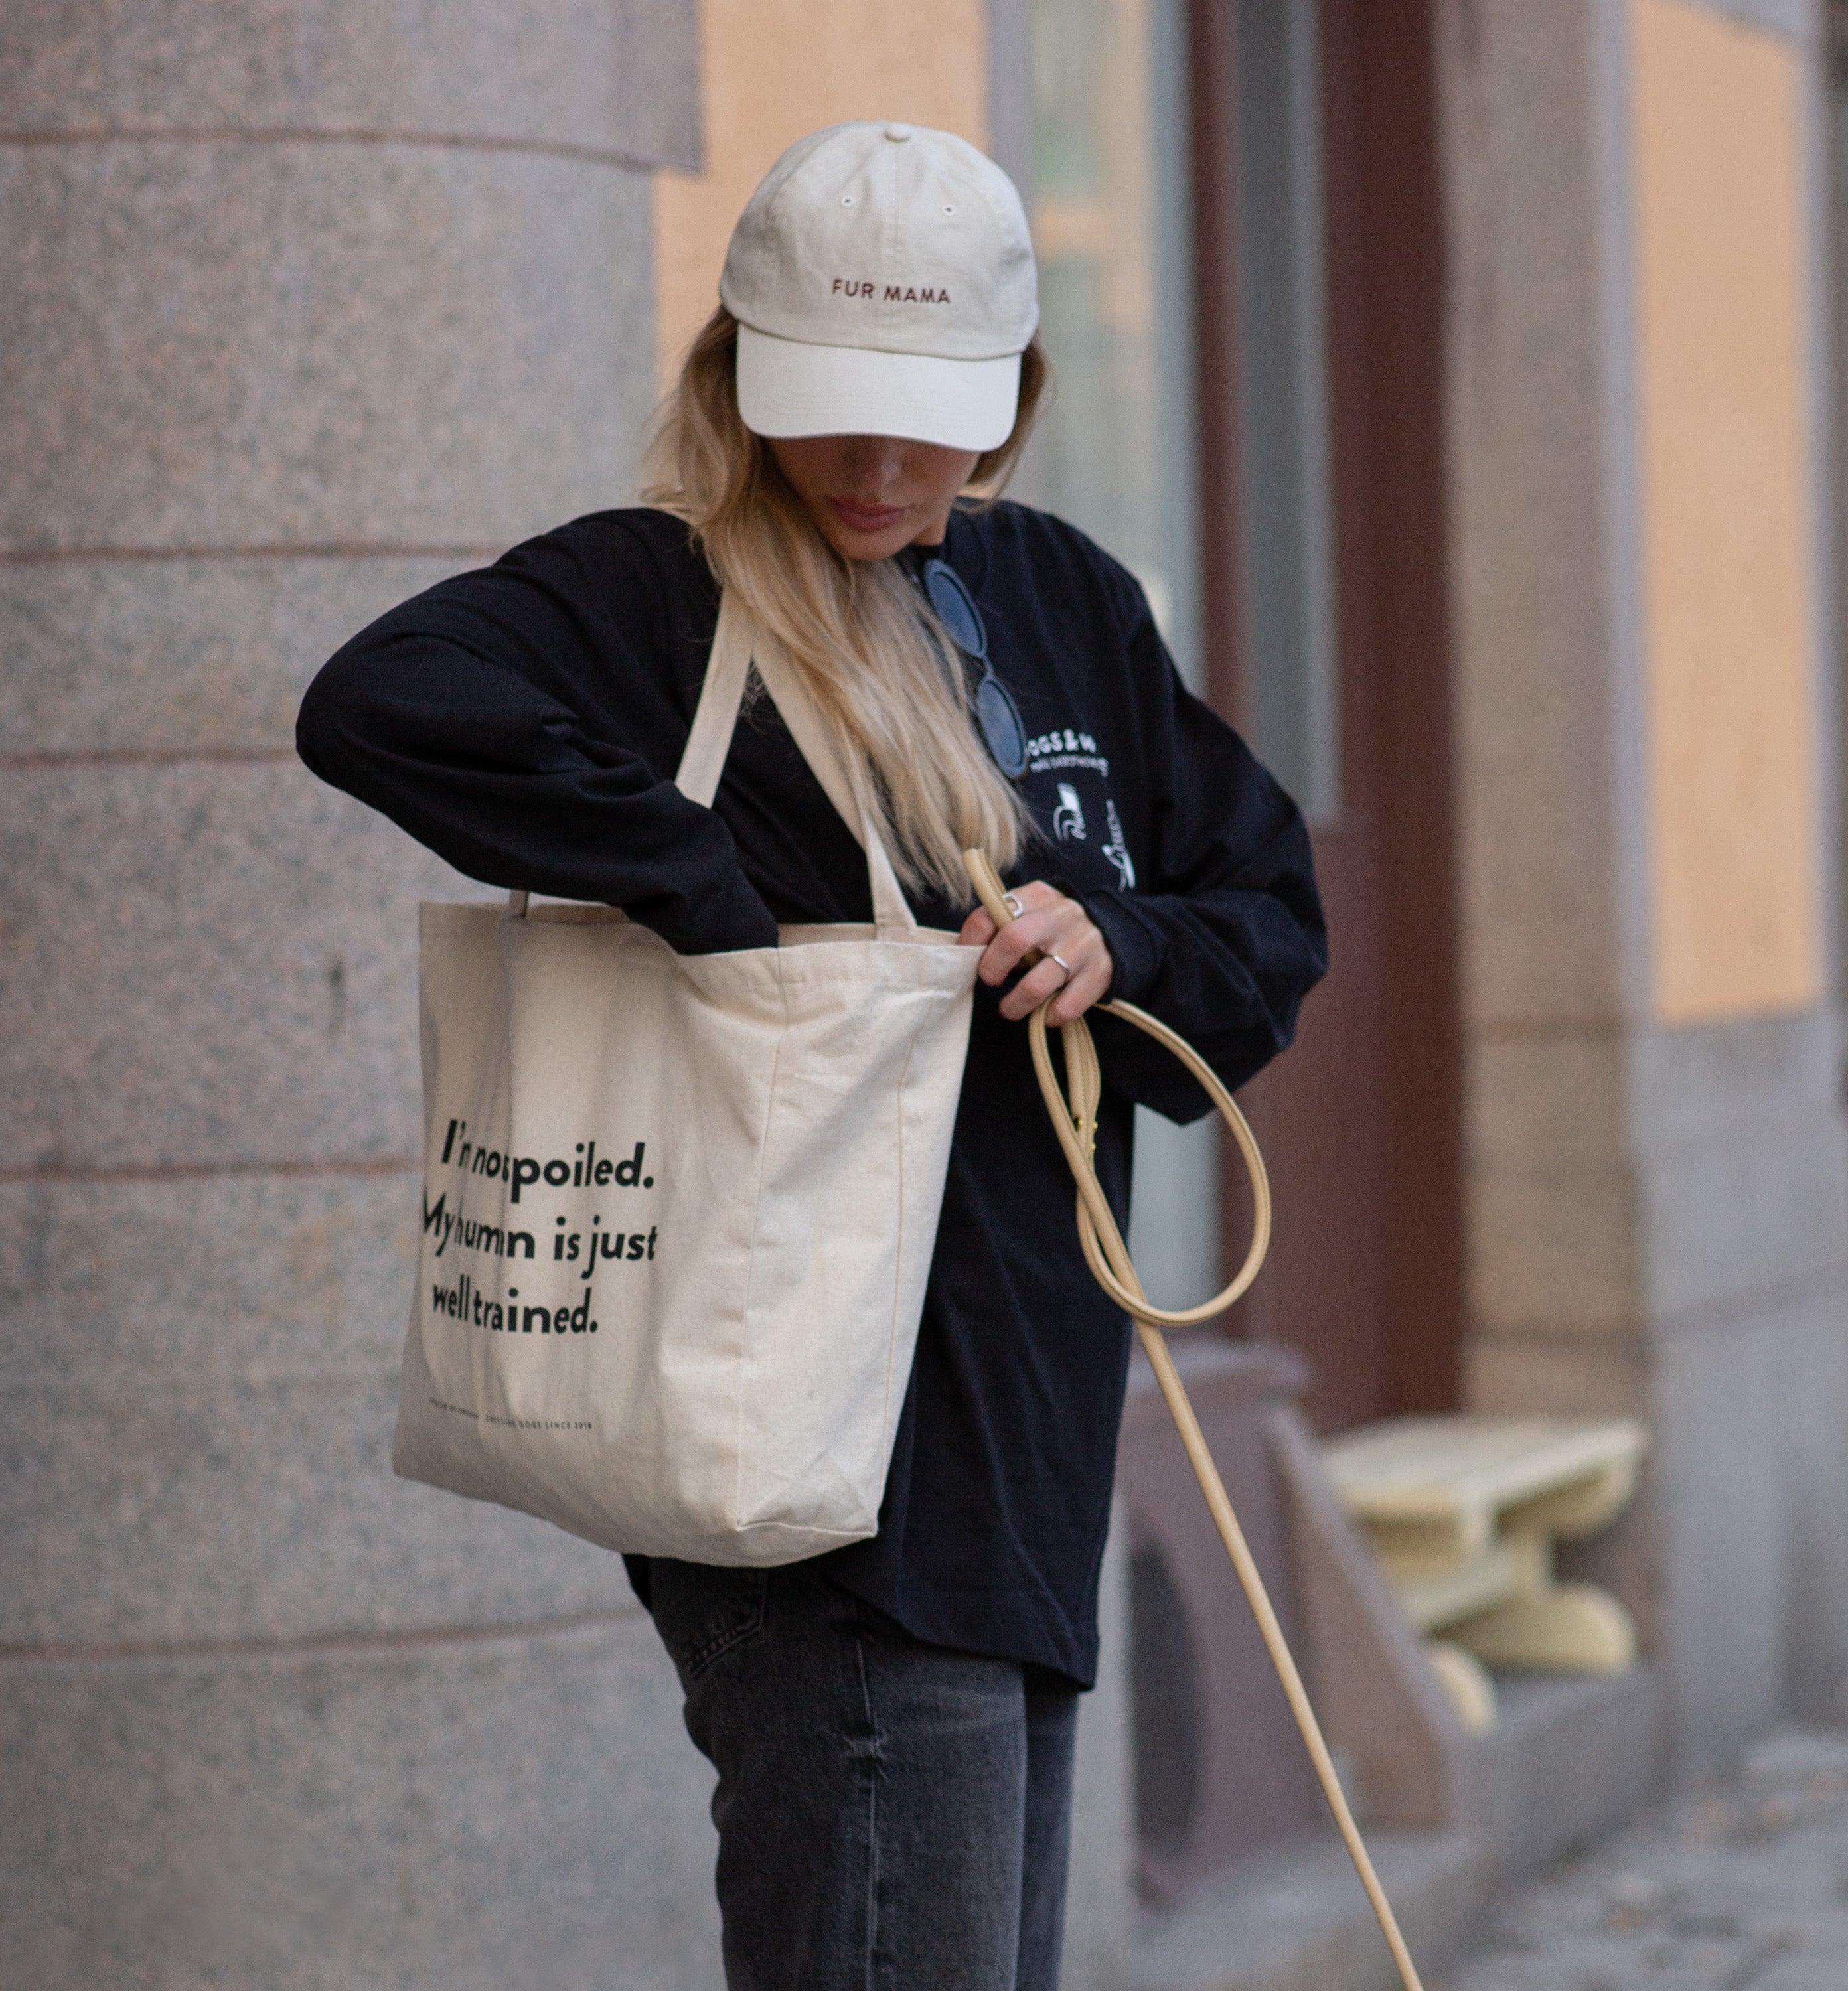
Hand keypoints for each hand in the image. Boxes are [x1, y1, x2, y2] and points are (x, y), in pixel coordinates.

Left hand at [957, 879, 1112, 1024]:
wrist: (1109, 931)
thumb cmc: (1051, 928)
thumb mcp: (1028, 913)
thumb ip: (998, 924)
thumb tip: (964, 953)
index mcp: (1036, 896)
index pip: (989, 915)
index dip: (970, 943)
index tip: (968, 961)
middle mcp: (1061, 916)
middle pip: (1013, 941)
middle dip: (992, 969)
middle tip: (990, 981)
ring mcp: (1083, 944)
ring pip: (1037, 984)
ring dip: (1015, 1005)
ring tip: (1009, 1009)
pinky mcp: (1101, 972)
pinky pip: (1066, 1007)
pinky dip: (1049, 1016)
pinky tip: (1046, 1013)